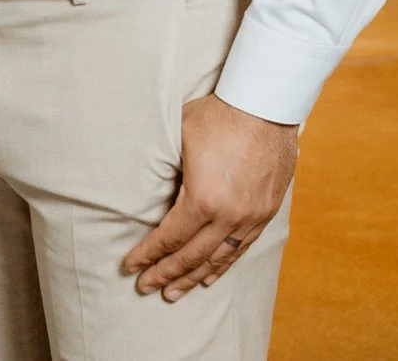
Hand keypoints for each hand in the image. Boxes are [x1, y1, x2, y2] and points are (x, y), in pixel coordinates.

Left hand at [122, 93, 297, 300]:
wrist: (264, 105)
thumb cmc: (215, 116)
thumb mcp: (178, 139)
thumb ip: (165, 170)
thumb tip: (142, 184)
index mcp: (202, 199)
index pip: (169, 238)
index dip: (148, 255)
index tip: (130, 267)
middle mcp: (229, 216)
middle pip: (192, 256)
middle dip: (166, 273)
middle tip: (146, 288)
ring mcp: (251, 217)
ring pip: (219, 258)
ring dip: (193, 277)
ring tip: (173, 293)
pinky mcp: (266, 212)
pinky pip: (242, 248)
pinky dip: (224, 265)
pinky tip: (210, 275)